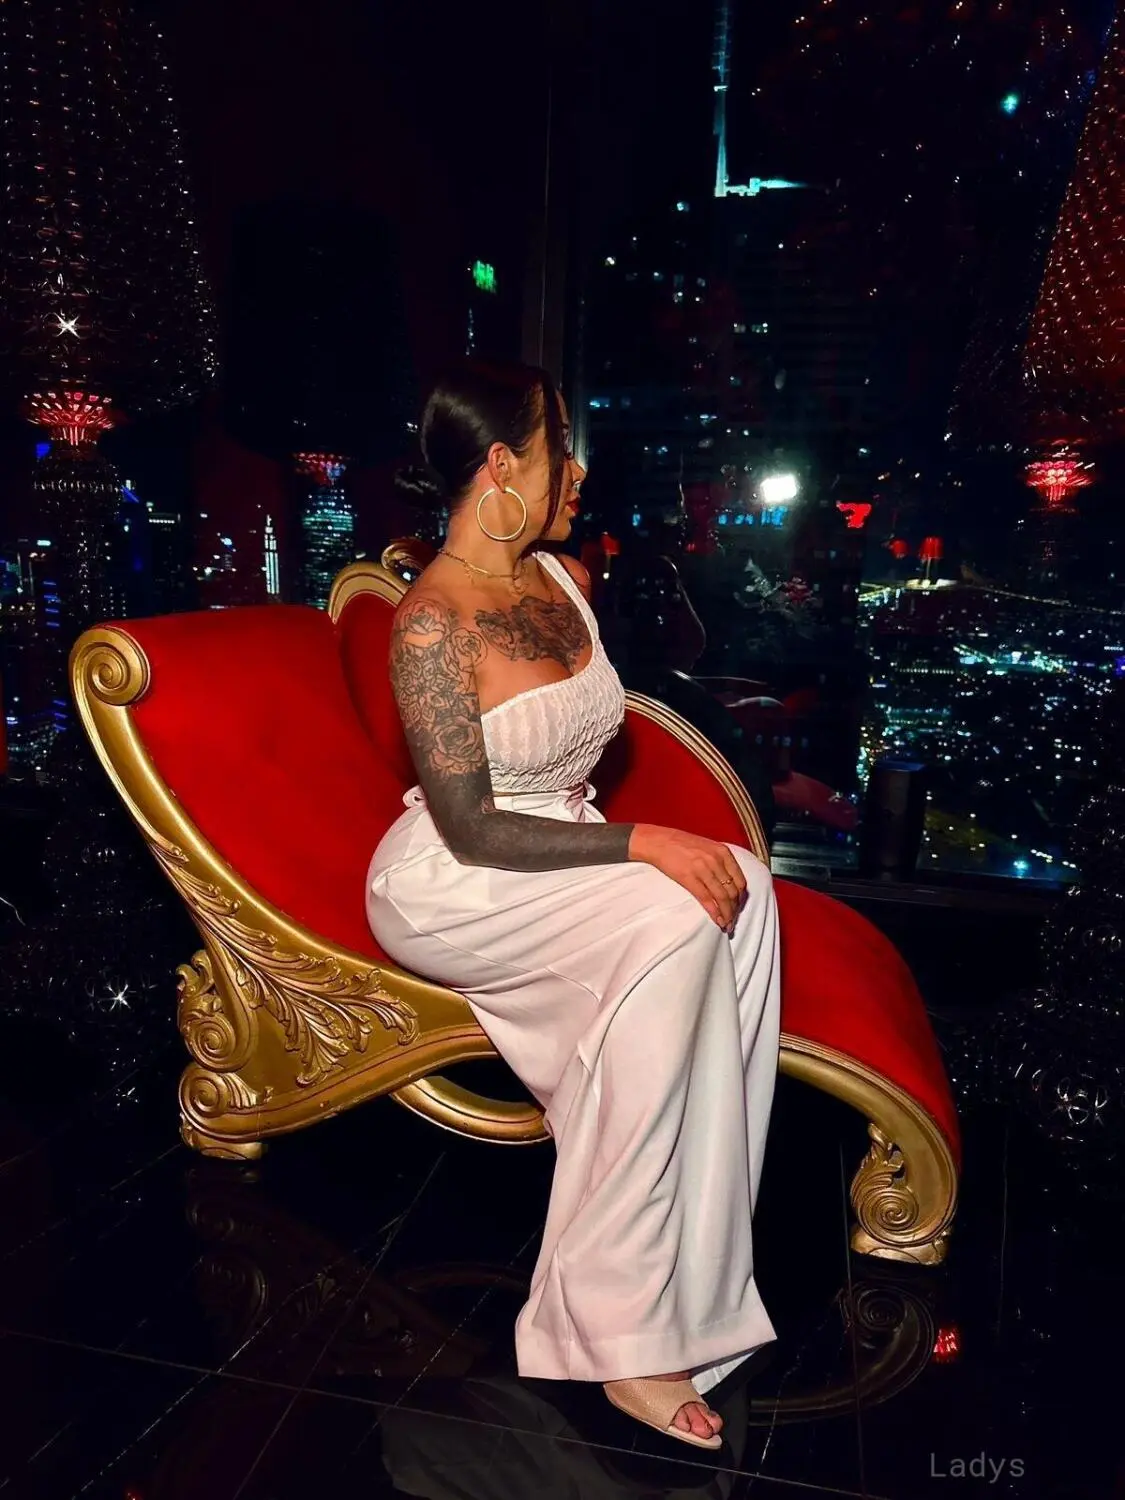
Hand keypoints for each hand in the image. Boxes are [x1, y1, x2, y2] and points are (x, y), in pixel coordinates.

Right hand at [628, 825, 747, 932]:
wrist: (658, 841)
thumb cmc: (680, 843)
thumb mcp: (707, 847)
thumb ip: (720, 861)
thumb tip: (729, 883)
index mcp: (723, 852)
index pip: (740, 881)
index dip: (741, 899)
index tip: (738, 908)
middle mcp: (716, 860)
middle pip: (733, 892)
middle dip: (735, 910)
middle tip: (733, 921)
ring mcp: (703, 869)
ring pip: (723, 898)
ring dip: (727, 915)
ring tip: (727, 925)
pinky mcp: (689, 878)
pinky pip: (707, 899)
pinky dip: (715, 913)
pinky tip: (717, 921)